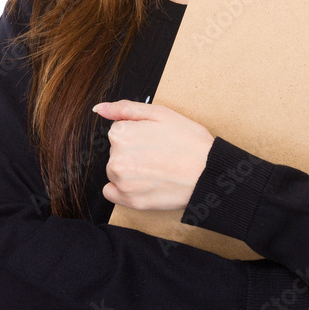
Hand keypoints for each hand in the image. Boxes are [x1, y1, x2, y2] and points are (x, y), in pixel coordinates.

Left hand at [93, 99, 214, 211]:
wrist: (209, 173)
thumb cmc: (189, 141)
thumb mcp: (160, 113)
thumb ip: (125, 108)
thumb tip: (99, 109)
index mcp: (120, 133)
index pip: (120, 130)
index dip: (139, 133)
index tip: (156, 138)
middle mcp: (115, 158)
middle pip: (116, 151)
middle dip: (134, 151)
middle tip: (160, 153)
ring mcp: (122, 182)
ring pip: (116, 171)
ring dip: (130, 169)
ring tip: (157, 169)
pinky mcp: (130, 201)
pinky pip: (112, 192)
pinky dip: (124, 189)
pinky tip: (145, 184)